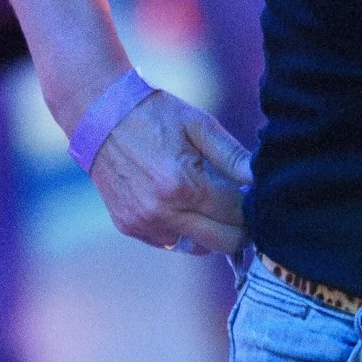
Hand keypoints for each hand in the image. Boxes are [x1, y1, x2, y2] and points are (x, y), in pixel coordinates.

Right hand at [87, 82, 251, 256]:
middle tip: (240, 210)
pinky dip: (182, 229)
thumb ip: (234, 156)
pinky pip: (170, 242)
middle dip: (239, 229)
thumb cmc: (154, 115)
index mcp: (185, 186)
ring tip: (206, 202)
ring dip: (209, 231)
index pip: (237, 215)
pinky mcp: (130, 228)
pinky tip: (178, 203)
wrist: (99, 117)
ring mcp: (145, 224)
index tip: (253, 196)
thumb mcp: (199, 125)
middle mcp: (164, 213)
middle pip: (223, 243)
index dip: (252, 207)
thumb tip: (262, 179)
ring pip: (197, 247)